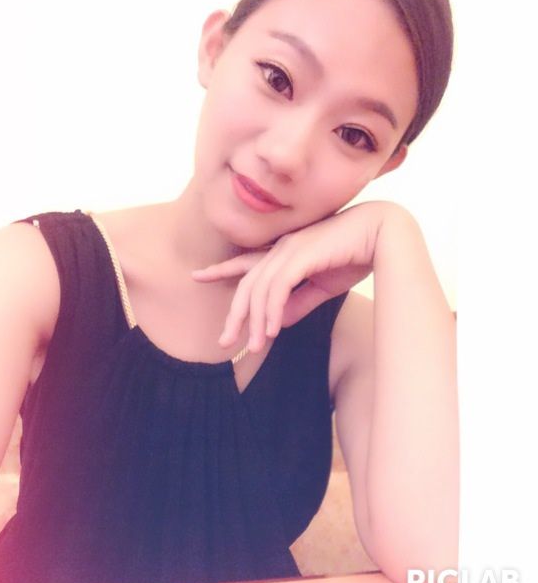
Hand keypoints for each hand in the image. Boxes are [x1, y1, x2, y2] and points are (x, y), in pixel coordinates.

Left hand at [191, 202, 397, 352]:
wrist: (384, 235)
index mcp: (284, 252)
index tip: (198, 276)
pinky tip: (272, 330)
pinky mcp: (301, 254)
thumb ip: (299, 302)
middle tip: (225, 341)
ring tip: (255, 346)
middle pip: (246, 283)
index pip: (245, 262)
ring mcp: (289, 249)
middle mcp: (281, 249)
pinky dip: (272, 310)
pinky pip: (277, 287)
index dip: (221, 269)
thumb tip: (278, 323)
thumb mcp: (321, 286)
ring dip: (256, 320)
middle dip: (235, 313)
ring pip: (259, 288)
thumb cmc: (354, 256)